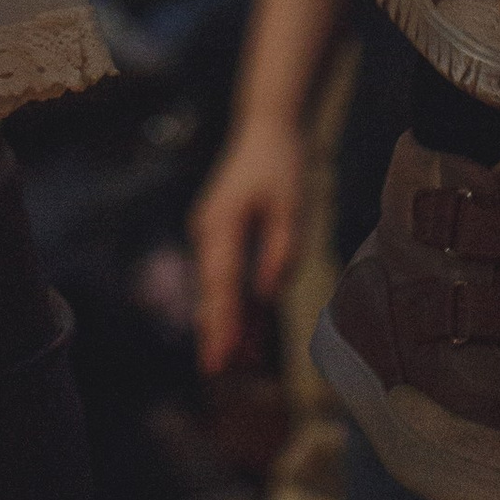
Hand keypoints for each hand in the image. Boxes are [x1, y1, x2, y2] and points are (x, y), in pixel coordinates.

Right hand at [190, 116, 307, 372]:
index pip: (223, 283)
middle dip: (217, 331)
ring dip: (227, 322)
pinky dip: (236, 302)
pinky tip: (249, 332)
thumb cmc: (281, 162)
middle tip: (216, 372)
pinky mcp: (222, 237)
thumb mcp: (290, 204)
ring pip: (217, 288)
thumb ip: (281, 249)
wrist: (266, 127)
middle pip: (212, 291)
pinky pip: (227, 277)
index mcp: (222, 223)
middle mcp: (209, 232)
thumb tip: (269, 292)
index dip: (224, 321)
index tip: (222, 355)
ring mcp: (212, 234)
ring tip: (238, 363)